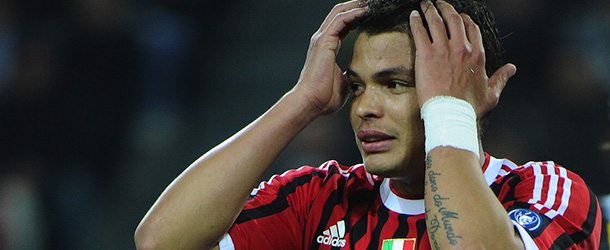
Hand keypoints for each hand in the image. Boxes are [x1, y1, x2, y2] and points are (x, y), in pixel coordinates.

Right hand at [292, 0, 367, 115]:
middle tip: (373, 4)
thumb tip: (359, 76)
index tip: (372, 15)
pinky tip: (365, 11)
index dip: (356, 18)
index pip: (342, 25)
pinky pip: (340, 20)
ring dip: (356, 6)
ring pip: (339, 12)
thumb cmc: (324, 97)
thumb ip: (349, 74)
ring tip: (371, 3)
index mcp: (327, 47)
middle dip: (357, 6)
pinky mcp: (323, 41)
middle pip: (340, 14)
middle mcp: (322, 40)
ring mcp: (321, 39)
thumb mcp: (343, 82)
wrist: (311, 102)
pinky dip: (353, 13)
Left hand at [409, 0, 515, 117]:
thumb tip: (512, 68)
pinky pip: (420, 31)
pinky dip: (416, 21)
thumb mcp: (491, 93)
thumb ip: (501, 78)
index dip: (465, 20)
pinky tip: (413, 16)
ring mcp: (443, 50)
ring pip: (437, 21)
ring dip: (430, 10)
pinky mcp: (426, 55)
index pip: (472, 29)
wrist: (451, 113)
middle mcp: (462, 48)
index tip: (459, 16)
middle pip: (454, 20)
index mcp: (477, 55)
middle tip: (439, 4)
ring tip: (425, 4)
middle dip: (446, 9)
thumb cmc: (469, 107)